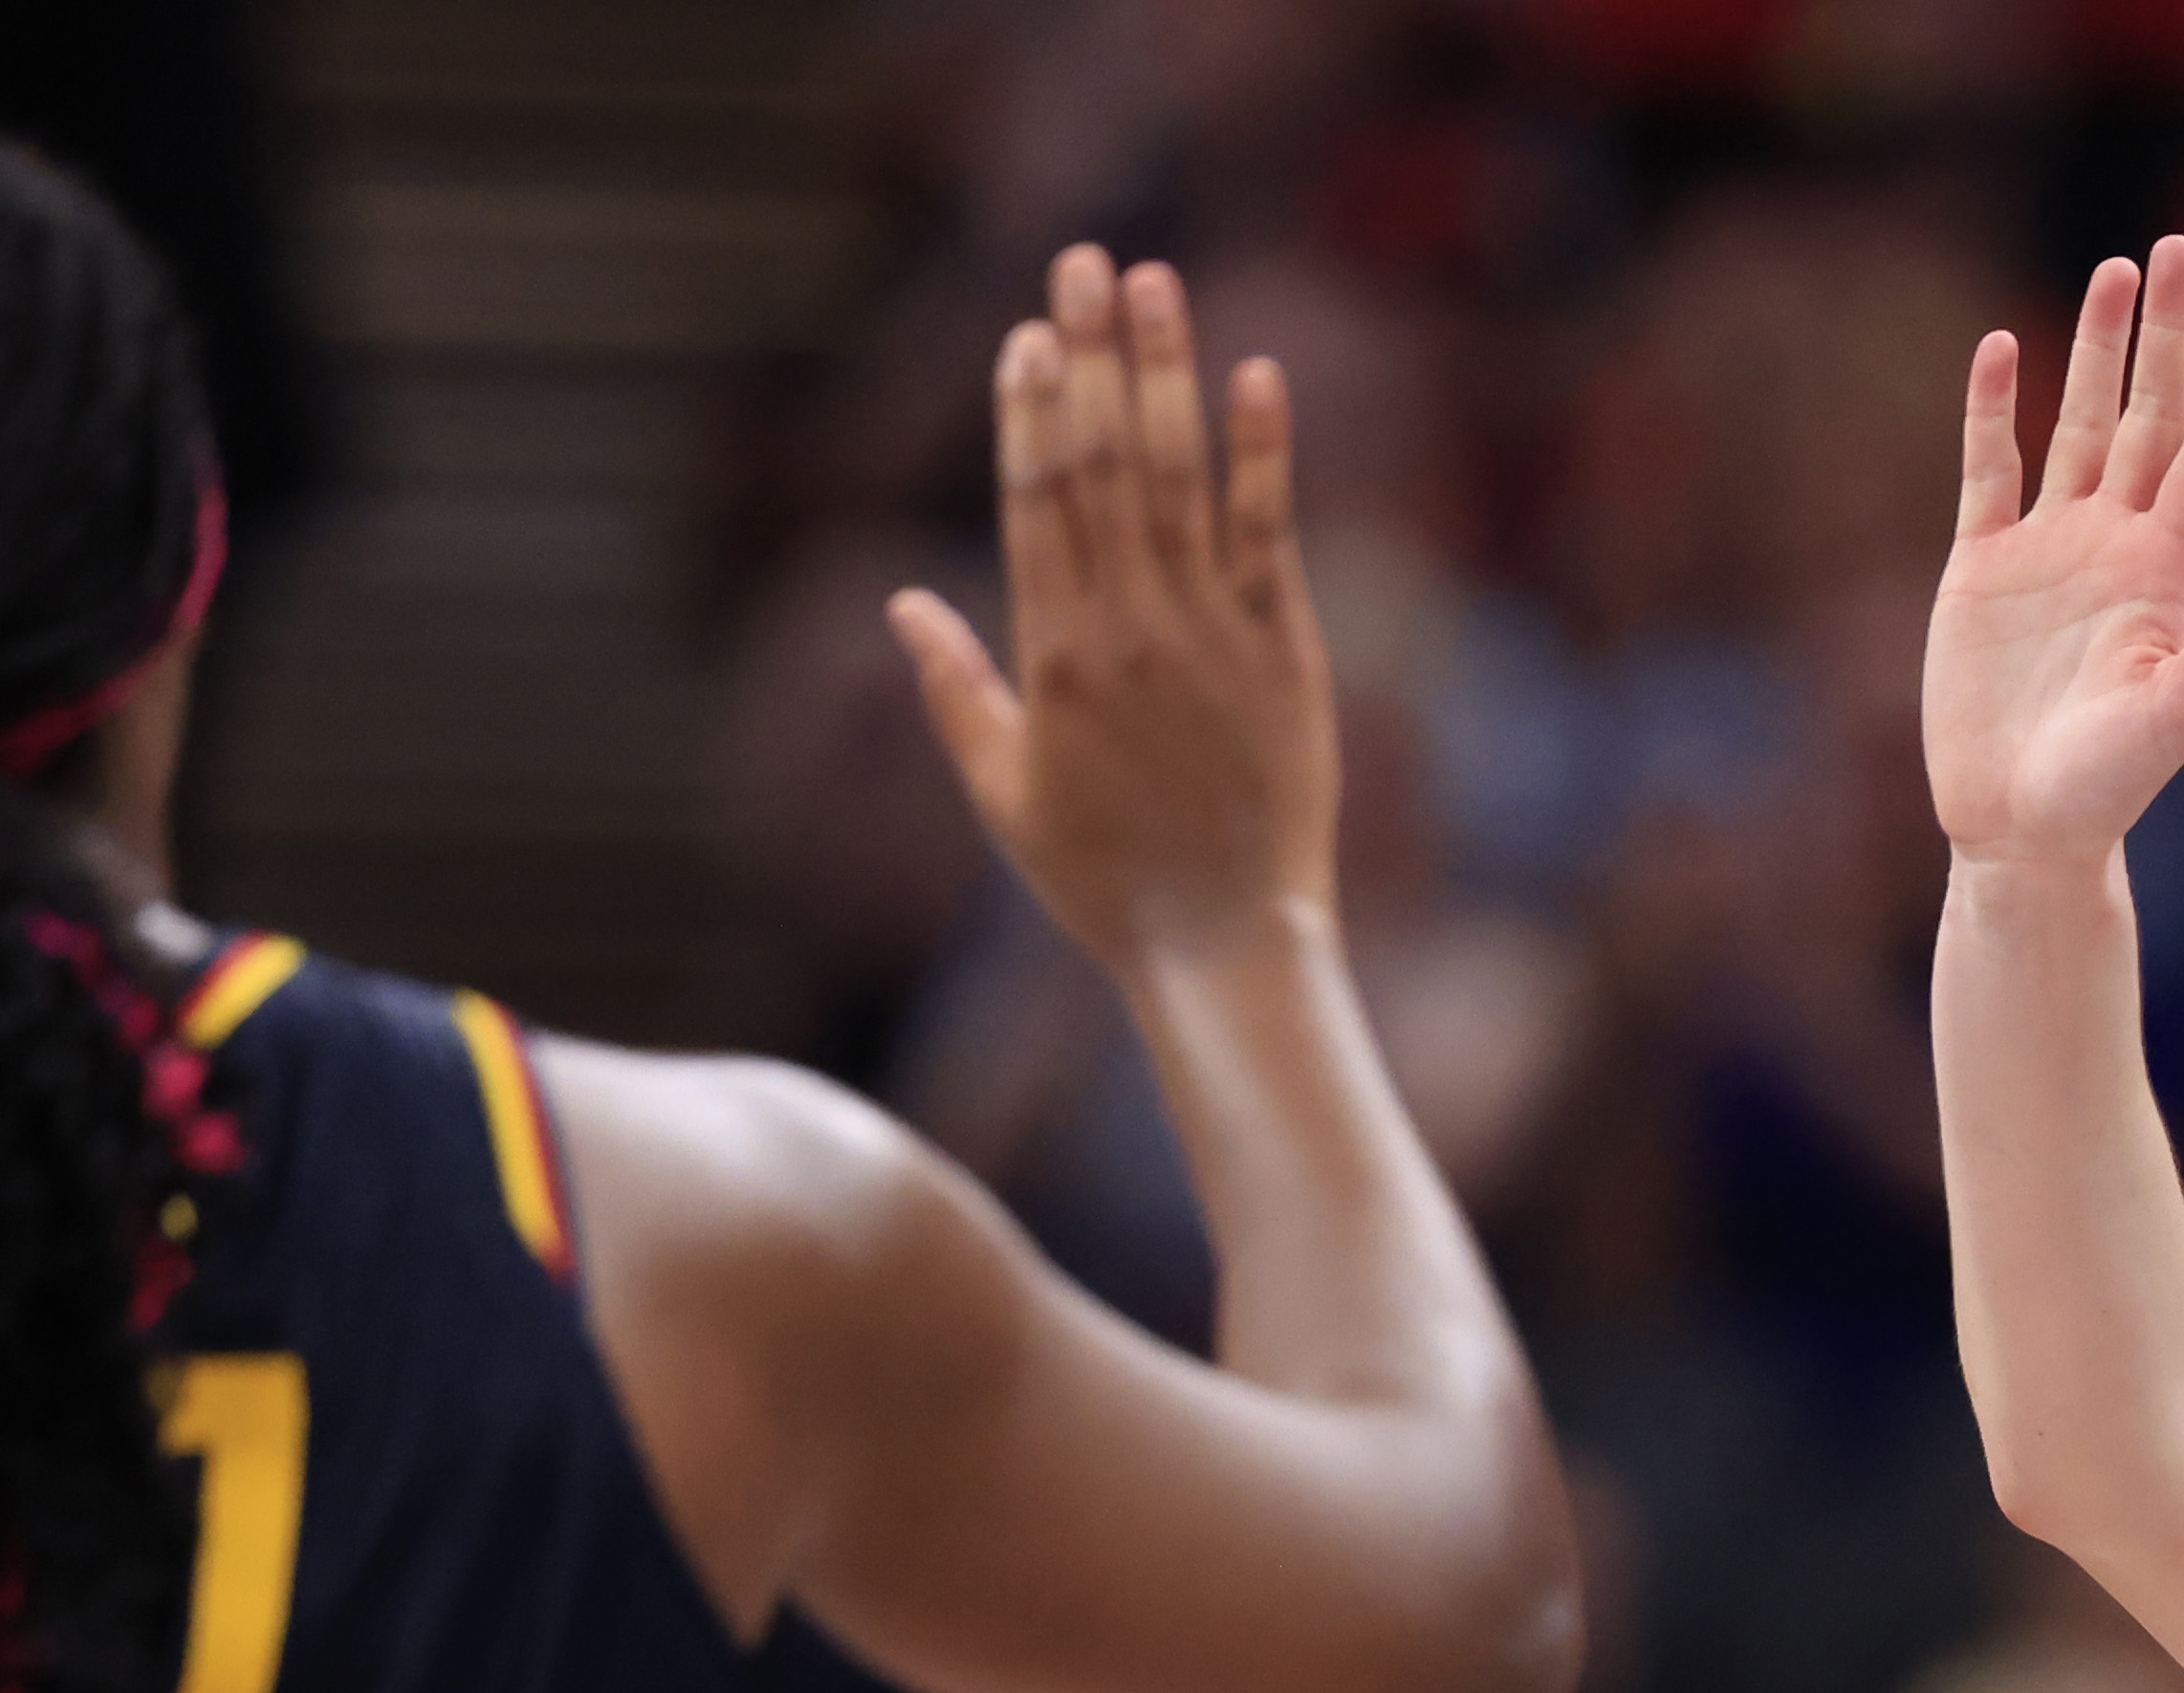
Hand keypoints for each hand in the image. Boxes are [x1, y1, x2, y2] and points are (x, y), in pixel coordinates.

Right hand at [893, 245, 1339, 960]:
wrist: (1224, 942)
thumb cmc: (1104, 881)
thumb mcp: (1002, 793)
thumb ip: (955, 690)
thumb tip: (900, 602)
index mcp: (1052, 655)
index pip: (1036, 501)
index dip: (1030, 408)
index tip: (1028, 333)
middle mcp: (1127, 627)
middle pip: (1102, 463)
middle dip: (1091, 353)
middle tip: (1084, 260)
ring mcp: (1209, 633)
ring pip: (1179, 477)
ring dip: (1165, 371)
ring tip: (1154, 280)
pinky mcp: (1282, 651)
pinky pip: (1269, 534)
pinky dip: (1263, 453)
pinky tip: (1259, 377)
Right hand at [1924, 237, 2183, 867]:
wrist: (2021, 831)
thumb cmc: (2111, 787)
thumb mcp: (2183, 712)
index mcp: (2166, 571)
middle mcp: (2113, 544)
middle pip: (2147, 417)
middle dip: (2164, 337)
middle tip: (2178, 249)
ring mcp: (2047, 550)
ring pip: (2075, 426)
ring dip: (2092, 350)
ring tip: (2112, 272)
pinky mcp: (1981, 568)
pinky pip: (1989, 471)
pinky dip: (1996, 412)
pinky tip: (2004, 350)